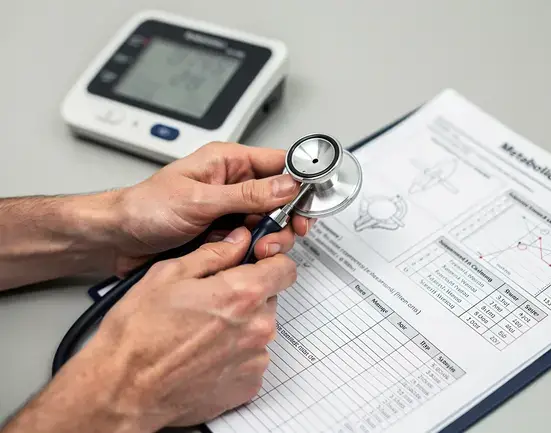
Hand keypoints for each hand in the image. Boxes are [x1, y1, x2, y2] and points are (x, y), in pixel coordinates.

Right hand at [1, 228, 296, 432]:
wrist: (124, 389)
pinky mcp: (249, 385)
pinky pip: (251, 358)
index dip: (269, 263)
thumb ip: (214, 253)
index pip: (284, 268)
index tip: (256, 265)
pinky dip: (235, 354)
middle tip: (211, 302)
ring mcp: (255, 360)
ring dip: (240, 326)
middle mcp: (257, 327)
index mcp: (242, 294)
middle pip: (269, 299)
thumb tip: (237, 241)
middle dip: (247, 295)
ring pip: (258, 329)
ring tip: (202, 332)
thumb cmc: (139, 334)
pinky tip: (204, 354)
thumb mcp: (169, 274)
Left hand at [113, 141, 312, 273]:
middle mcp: (233, 185)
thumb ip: (246, 195)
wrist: (119, 239)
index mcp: (228, 162)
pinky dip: (255, 250)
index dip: (300, 178)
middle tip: (283, 233)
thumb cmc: (146, 208)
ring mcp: (230, 211)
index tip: (312, 198)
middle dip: (286, 217)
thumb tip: (286, 185)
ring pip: (270, 223)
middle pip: (280, 197)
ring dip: (271, 237)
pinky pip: (252, 240)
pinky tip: (246, 256)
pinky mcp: (225, 233)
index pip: (278, 162)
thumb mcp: (199, 200)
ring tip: (258, 249)